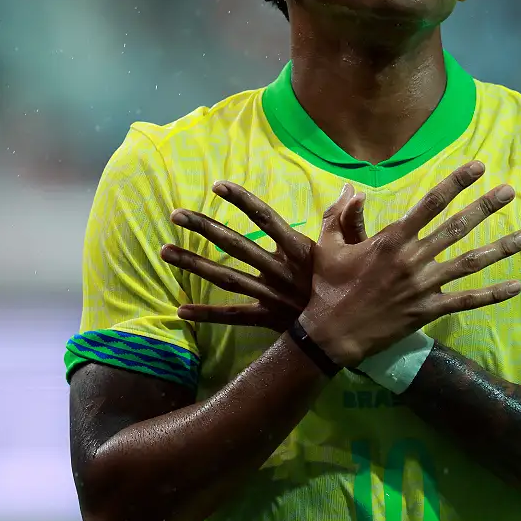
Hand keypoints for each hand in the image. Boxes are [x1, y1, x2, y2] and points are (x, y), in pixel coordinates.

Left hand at [159, 181, 357, 331]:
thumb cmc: (352, 287)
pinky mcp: (266, 318)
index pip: (266, 219)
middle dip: (205, 227)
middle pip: (236, 245)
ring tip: (165, 252)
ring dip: (194, 264)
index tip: (217, 186)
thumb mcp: (355, 250)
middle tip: (175, 214)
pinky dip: (208, 314)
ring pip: (225, 278)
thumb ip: (348, 219)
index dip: (242, 200)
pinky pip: (233, 316)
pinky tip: (181, 310)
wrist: (350, 334)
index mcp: (299, 250)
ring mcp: (270, 295)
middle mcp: (279, 270)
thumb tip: (349, 189)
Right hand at [302, 161, 520, 365]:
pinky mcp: (429, 311)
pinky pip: (466, 301)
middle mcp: (413, 259)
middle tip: (510, 191)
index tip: (478, 168)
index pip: (430, 204)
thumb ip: (340, 215)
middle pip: (456, 227)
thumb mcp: (328, 246)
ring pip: (469, 263)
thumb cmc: (329, 287)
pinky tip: (515, 286)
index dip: (455, 183)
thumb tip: (352, 188)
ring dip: (499, 248)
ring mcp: (424, 286)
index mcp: (391, 240)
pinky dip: (492, 295)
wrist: (331, 335)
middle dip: (485, 207)